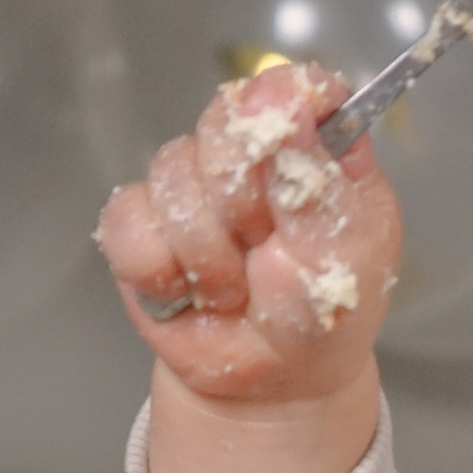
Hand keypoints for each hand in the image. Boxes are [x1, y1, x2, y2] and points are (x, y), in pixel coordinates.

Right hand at [96, 62, 401, 407]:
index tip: (283, 136)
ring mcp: (193, 188)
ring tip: (236, 290)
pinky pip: (127, 219)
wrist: (274, 384)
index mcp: (315, 149)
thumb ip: (316, 181)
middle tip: (266, 246)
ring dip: (206, 250)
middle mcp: (252, 157)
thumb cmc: (325, 317)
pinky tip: (188, 293)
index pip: (292, 88)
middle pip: (222, 119)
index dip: (282, 104)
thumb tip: (290, 101)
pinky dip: (158, 266)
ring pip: (171, 172)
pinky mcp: (144, 226)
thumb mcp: (345, 257)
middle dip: (240, 196)